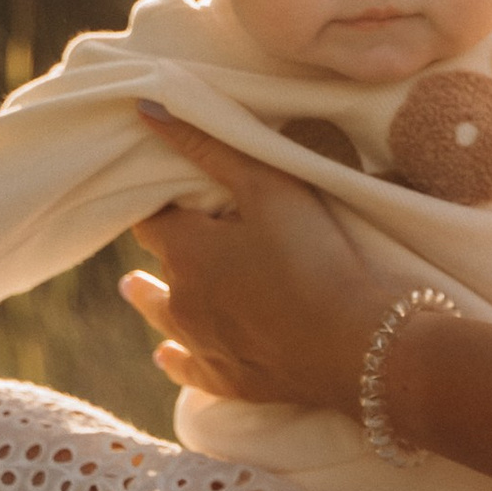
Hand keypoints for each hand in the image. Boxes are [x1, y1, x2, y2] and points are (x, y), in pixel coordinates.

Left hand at [120, 107, 389, 410]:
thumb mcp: (270, 187)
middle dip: (164, 245)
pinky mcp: (228, 380)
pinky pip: (188, 370)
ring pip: (162, 318)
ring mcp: (202, 345)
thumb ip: (209, 147)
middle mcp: (181, 300)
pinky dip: (175, 360)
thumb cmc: (317, 255)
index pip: (152, 218)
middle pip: (160, 265)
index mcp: (186, 250)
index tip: (168, 193)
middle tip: (168, 231)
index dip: (160, 202)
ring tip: (132, 287)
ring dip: (149, 299)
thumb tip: (146, 110)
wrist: (359, 344)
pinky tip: (166, 356)